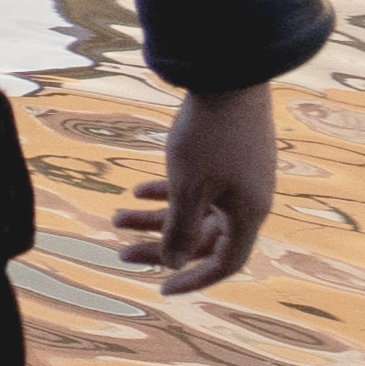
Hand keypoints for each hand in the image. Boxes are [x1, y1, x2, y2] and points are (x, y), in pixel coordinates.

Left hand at [112, 80, 279, 295]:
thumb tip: (171, 264)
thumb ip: (180, 228)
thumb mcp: (188, 187)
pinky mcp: (230, 157)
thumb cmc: (209, 136)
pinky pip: (199, 186)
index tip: (161, 288)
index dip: (195, 279)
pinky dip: (168, 191)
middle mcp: (249, 200)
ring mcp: (241, 177)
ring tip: (115, 217)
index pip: (226, 263)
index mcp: (248, 214)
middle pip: (203, 238)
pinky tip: (136, 191)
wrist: (229, 77)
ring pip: (196, 210)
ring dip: (156, 217)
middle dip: (161, 246)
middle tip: (119, 253)